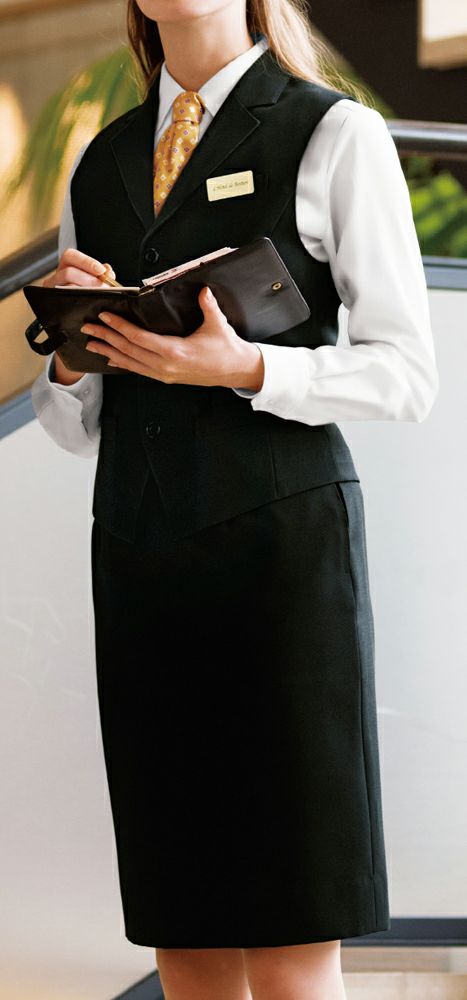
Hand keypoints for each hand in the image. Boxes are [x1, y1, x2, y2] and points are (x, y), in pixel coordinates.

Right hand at [43, 247, 117, 382]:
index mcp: (66, 268)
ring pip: (65, 287)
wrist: (79, 326)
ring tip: (98, 297)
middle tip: (102, 288)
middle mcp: (55, 279)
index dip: (86, 261)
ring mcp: (51, 293)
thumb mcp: (96, 285)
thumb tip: (108, 270)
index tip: (101, 270)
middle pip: (68, 272)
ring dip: (85, 291)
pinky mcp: (51, 307)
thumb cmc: (88, 300)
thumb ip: (102, 276)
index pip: (70, 256)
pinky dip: (78, 305)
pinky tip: (89, 307)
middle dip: (88, 279)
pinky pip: (62, 304)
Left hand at [81, 285, 264, 391]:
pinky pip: (139, 370)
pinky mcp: (165, 377)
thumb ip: (208, 306)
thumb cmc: (227, 349)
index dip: (119, 327)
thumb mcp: (218, 324)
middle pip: (128, 350)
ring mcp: (164, 374)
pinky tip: (112, 358)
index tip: (104, 317)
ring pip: (130, 363)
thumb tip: (202, 289)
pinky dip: (123, 362)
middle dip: (105, 338)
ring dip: (109, 352)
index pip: (139, 338)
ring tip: (91, 344)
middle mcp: (165, 366)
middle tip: (87, 328)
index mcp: (174, 352)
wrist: (236, 371)